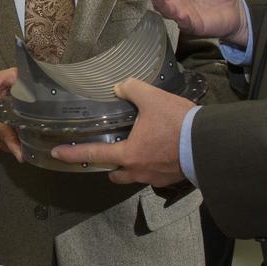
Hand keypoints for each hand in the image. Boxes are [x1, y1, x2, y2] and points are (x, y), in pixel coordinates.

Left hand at [50, 79, 191, 187]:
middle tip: (110, 152)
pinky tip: (159, 152)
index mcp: (128, 154)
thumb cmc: (177, 123)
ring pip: (135, 176)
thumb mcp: (152, 98)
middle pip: (115, 174)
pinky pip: (154, 175)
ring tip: (137, 150)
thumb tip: (120, 86)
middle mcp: (138, 171)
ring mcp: (155, 178)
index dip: (73, 154)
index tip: (57, 153)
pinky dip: (152, 165)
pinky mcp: (172, 178)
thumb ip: (131, 89)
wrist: (209, 144)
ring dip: (131, 167)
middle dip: (109, 165)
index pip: (93, 154)